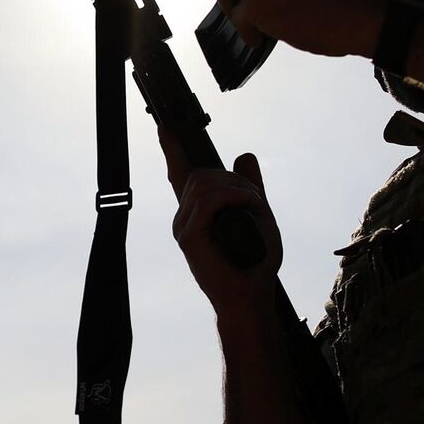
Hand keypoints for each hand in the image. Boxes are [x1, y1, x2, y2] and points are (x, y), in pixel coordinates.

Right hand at [164, 131, 282, 321]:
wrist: (251, 296)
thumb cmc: (254, 261)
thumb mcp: (258, 215)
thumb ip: (250, 187)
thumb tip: (245, 156)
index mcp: (197, 212)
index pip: (180, 174)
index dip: (173, 150)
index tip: (165, 128)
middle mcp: (185, 217)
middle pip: (202, 174)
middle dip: (234, 180)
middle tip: (255, 203)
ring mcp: (184, 226)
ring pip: (206, 182)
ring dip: (238, 190)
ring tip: (253, 212)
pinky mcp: (188, 236)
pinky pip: (209, 200)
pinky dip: (233, 198)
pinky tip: (247, 208)